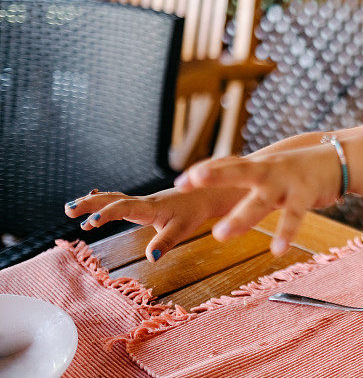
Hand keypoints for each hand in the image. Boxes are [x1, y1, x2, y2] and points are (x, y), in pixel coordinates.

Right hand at [64, 186, 244, 261]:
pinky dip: (103, 202)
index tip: (89, 223)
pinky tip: (94, 204)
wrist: (204, 195)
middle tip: (69, 209)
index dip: (106, 214)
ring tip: (71, 208)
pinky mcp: (142, 204)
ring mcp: (140, 202)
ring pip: (112, 198)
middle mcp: (141, 202)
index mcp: (149, 207)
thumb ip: (165, 243)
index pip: (122, 208)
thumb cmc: (192, 212)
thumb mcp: (181, 229)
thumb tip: (151, 258)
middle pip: (111, 199)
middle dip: (89, 204)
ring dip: (92, 202)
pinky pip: (118, 201)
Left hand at [174, 146, 341, 254]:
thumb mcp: (271, 168)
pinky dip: (286, 233)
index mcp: (258, 165)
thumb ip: (247, 175)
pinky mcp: (305, 194)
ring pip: (260, 201)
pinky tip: (277, 250)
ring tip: (220, 235)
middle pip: (238, 172)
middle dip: (215, 176)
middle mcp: (268, 170)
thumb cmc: (299, 167)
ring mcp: (286, 182)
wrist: (339, 158)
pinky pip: (294, 216)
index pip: (227, 165)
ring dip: (241, 218)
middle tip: (191, 181)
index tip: (180, 183)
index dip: (203, 172)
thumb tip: (219, 179)